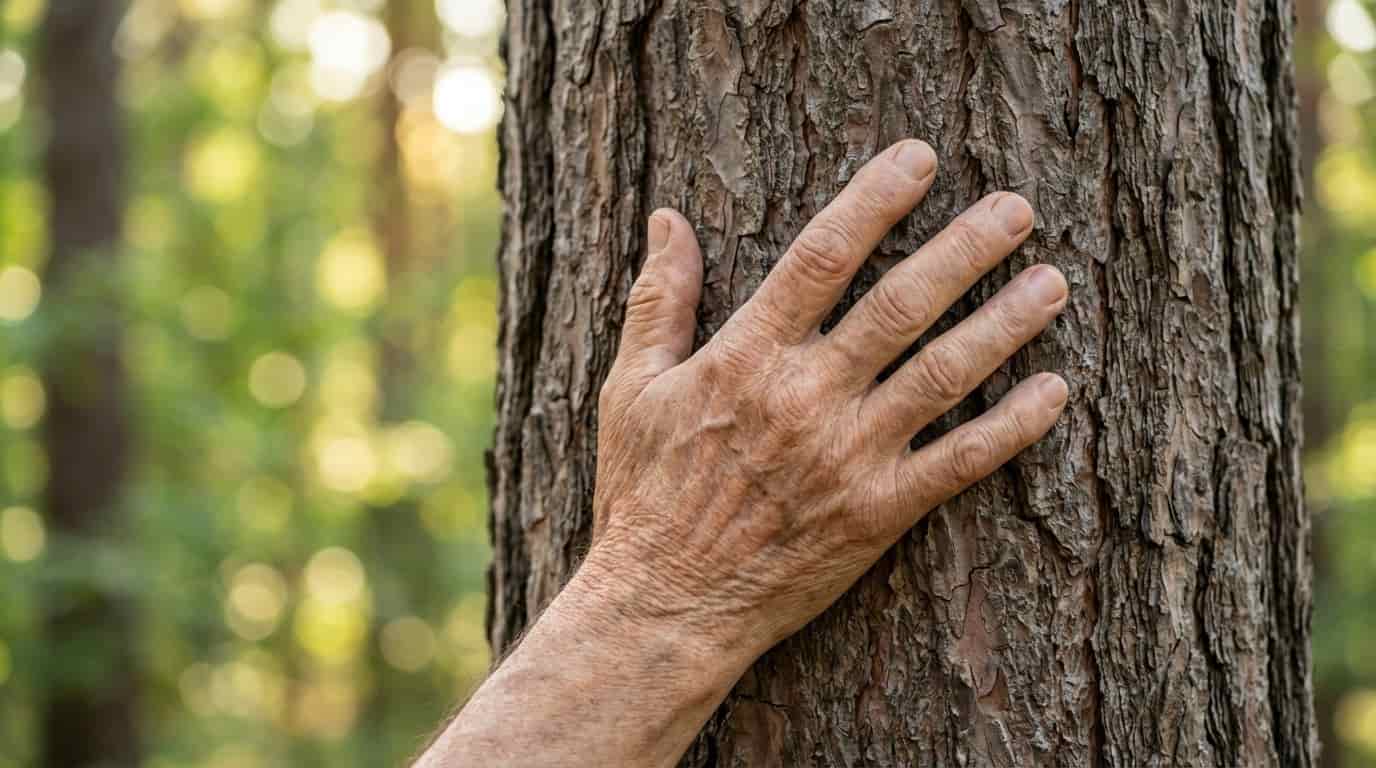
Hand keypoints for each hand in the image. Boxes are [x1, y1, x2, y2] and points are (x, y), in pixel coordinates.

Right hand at [587, 139, 1069, 666]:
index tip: (920, 159)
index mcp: (747, 356)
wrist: (665, 606)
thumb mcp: (630, 389)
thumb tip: (668, 219)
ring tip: (1054, 282)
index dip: (875, 199)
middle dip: (967, 247)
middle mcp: (807, 396)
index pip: (823, 256)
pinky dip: (1013, 425)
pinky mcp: (878, 514)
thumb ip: (658, 300)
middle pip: (903, 303)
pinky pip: (960, 462)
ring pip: (945, 374)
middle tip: (1018, 208)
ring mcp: (849, 456)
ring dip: (1006, 323)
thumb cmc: (643, 495)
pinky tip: (1053, 389)